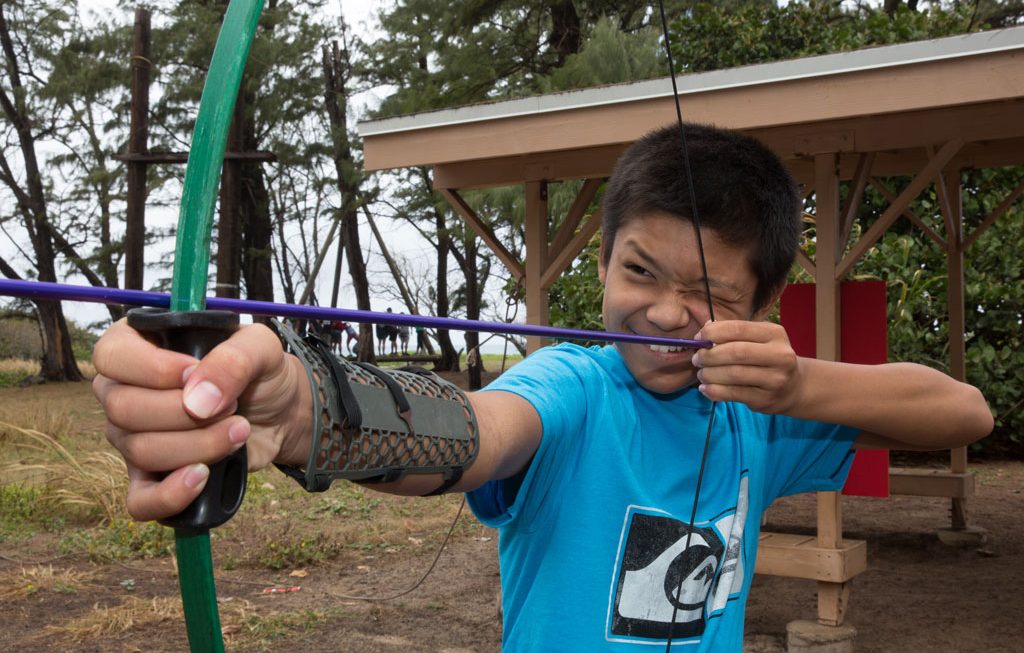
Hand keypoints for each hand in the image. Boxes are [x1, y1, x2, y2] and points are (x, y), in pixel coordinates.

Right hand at [93, 319, 310, 520]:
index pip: (110, 356)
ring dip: (200, 445)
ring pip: (141, 450)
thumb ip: (232, 360)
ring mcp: (131, 436)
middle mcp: (122, 391)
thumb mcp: (259, 347)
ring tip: (239, 430)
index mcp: (137, 345)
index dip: (151, 369)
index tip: (193, 374)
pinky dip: (170, 495)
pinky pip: (141, 500)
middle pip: (124, 409)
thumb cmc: (259, 371)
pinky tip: (202, 477)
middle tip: (231, 406)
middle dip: (186, 413)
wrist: (281, 412)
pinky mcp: (151, 476)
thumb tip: (196, 402)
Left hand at [690, 320, 803, 412]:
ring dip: (710, 374)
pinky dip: (714, 391)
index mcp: (775, 334)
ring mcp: (775, 379)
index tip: (698, 338)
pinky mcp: (766, 399)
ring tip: (702, 374)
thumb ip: (732, 333)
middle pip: (736, 352)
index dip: (713, 333)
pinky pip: (733, 394)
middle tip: (697, 359)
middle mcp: (780, 355)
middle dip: (709, 355)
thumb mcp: (757, 339)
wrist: (794, 387)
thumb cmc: (767, 358)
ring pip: (733, 374)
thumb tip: (703, 331)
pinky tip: (705, 388)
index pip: (738, 329)